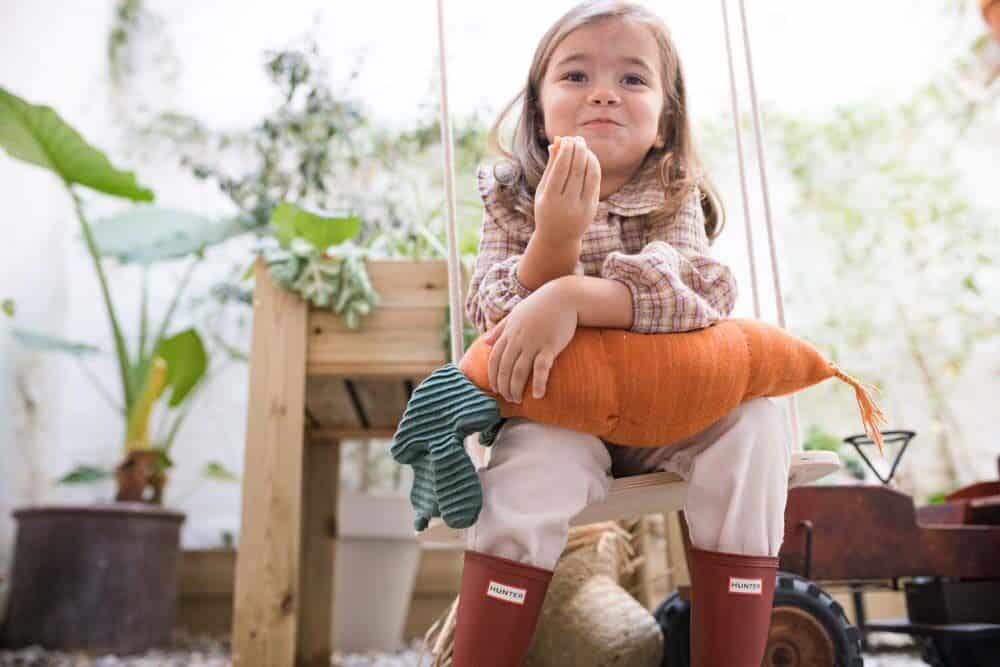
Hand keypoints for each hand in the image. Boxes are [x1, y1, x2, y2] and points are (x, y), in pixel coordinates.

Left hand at [484, 280, 577, 402]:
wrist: (563, 297)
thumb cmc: (539, 305)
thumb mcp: (515, 314)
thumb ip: (499, 329)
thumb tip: (485, 342)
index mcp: (508, 333)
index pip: (494, 359)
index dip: (493, 376)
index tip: (496, 389)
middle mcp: (518, 340)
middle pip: (505, 369)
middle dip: (504, 387)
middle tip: (508, 399)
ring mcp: (533, 343)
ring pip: (519, 371)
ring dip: (516, 388)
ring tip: (518, 400)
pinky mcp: (550, 346)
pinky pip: (541, 368)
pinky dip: (538, 383)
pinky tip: (538, 395)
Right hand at [534, 136, 600, 244]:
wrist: (558, 238)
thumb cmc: (546, 209)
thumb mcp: (543, 190)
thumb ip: (550, 167)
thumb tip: (557, 143)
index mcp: (550, 200)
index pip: (560, 170)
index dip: (565, 152)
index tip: (566, 139)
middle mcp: (567, 204)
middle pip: (576, 170)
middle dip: (578, 150)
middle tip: (577, 138)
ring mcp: (582, 207)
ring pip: (590, 174)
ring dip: (588, 156)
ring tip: (583, 145)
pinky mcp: (592, 207)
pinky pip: (595, 181)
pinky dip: (593, 166)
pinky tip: (589, 157)